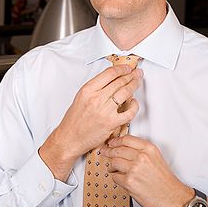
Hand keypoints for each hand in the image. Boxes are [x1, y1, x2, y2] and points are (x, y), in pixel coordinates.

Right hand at [39, 64, 142, 180]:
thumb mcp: (81, 97)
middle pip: (119, 82)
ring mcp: (105, 111)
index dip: (121, 69)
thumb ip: (95, 88)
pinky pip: (129, 112)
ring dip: (134, 86)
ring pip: (125, 93)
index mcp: (88, 90)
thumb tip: (111, 79)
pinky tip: (134, 102)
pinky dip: (134, 106)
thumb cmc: (74, 120)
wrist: (70, 138)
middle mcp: (96, 99)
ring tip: (138, 82)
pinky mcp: (112, 123)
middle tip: (137, 73)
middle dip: (131, 75)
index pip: (109, 74)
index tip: (127, 68)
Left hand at [99, 135, 193, 206]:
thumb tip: (124, 148)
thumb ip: (142, 151)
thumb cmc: (165, 181)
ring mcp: (134, 169)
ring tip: (113, 169)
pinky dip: (116, 178)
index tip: (111, 143)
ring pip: (114, 163)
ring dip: (112, 167)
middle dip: (108, 151)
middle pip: (117, 150)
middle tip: (104, 152)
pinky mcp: (129, 182)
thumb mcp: (156, 158)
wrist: (172, 197)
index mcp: (149, 149)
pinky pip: (115, 177)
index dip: (116, 141)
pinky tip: (122, 180)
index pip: (126, 139)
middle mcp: (142, 157)